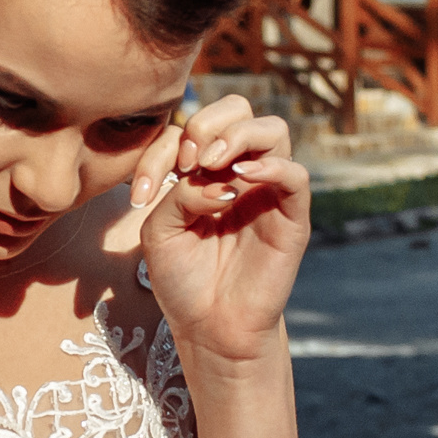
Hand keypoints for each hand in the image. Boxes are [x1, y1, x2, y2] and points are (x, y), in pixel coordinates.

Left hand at [130, 94, 308, 371]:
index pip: (194, 127)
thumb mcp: (160, 228)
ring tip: (212, 163)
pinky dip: (271, 167)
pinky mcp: (292, 217)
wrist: (208, 328)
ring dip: (238, 136)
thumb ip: (178, 191)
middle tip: (189, 161)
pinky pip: (295, 175)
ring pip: (273, 131)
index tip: (142, 191)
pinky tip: (240, 179)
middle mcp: (240, 173)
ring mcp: (268, 192)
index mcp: (206, 171)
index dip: (166, 145)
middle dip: (208, 123)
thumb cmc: (182, 279)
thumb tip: (216, 176)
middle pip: (240, 110)